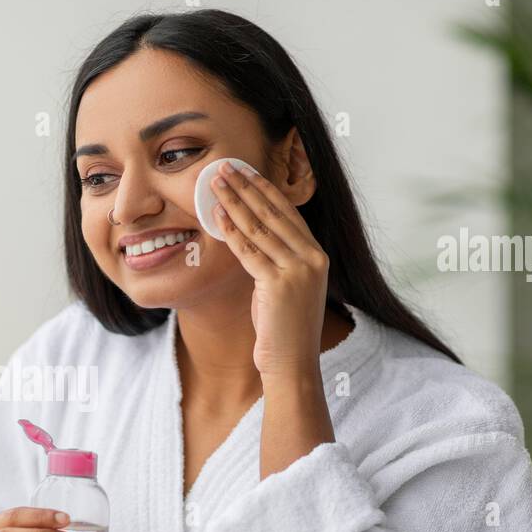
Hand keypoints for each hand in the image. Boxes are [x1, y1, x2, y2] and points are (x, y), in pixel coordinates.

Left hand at [211, 161, 328, 377]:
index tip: (246, 172)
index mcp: (317, 256)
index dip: (265, 190)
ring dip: (234, 201)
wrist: (292, 363)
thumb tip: (252, 236)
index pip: (288, 214)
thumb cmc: (285, 330)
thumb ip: (276, 262)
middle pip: (273, 213)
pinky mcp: (278, 284)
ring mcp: (298, 270)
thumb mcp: (286, 288)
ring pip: (259, 227)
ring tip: (214, 182)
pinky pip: (249, 250)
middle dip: (246, 187)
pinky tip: (215, 215)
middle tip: (224, 167)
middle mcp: (312, 258)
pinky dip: (230, 230)